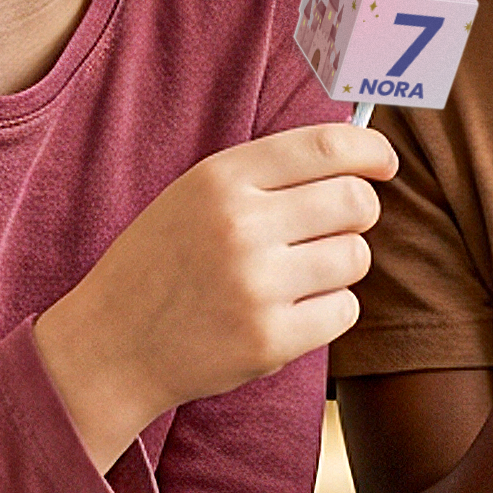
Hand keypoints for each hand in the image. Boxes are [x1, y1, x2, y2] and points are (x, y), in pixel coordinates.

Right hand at [36, 121, 392, 468]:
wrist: (109, 346)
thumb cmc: (165, 261)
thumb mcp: (198, 193)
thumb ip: (271, 172)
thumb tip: (361, 157)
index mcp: (223, 178)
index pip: (328, 146)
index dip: (371, 152)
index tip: (384, 164)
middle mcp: (241, 225)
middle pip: (356, 202)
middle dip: (358, 213)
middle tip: (333, 228)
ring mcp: (256, 285)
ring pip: (356, 258)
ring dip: (339, 266)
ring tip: (295, 276)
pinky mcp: (269, 340)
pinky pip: (344, 311)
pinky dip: (328, 312)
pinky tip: (287, 312)